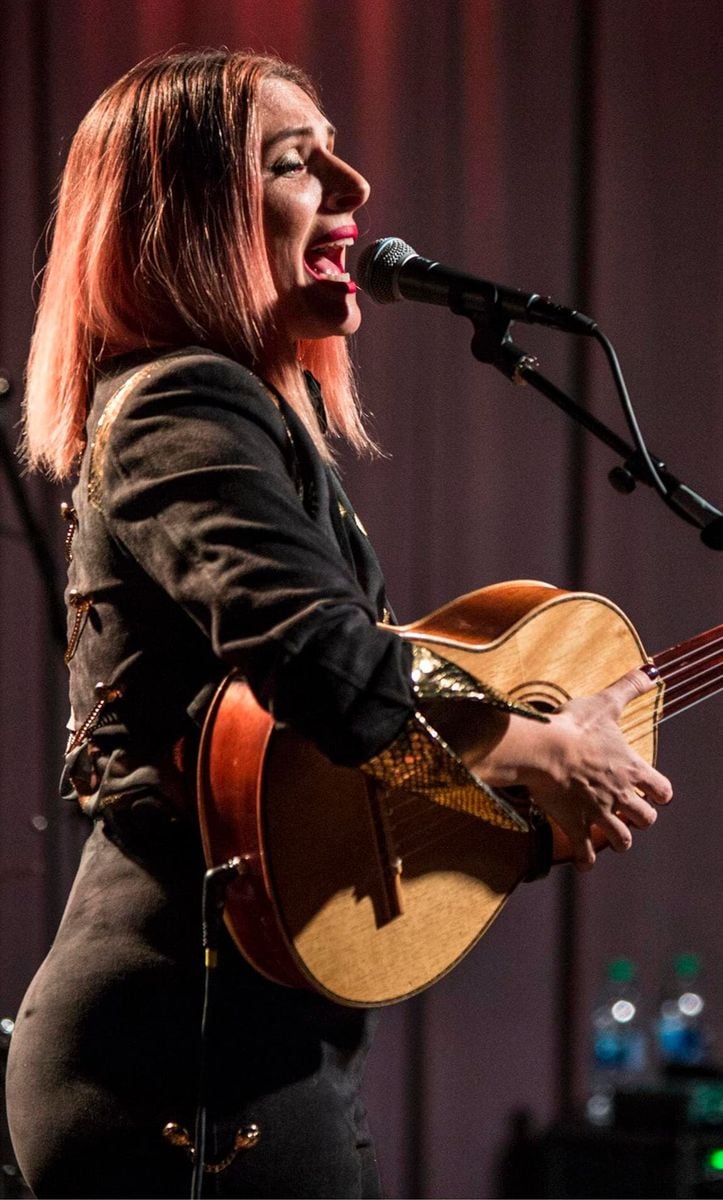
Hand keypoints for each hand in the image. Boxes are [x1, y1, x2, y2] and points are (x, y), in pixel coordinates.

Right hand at [469, 666, 672, 870]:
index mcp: (631, 769)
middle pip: (645, 820)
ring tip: (612, 836)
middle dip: (639, 818)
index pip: (662, 791)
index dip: (659, 793)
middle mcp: (620, 795)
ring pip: (623, 840)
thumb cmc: (575, 726)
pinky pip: (586, 852)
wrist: (545, 749)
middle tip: (628, 813)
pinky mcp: (575, 824)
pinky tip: (585, 862)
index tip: (653, 793)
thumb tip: (651, 671)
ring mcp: (598, 813)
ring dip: (620, 840)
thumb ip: (629, 687)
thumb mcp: (605, 703)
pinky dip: (586, 860)